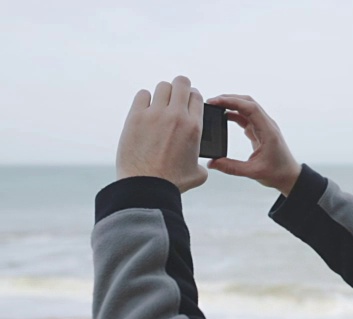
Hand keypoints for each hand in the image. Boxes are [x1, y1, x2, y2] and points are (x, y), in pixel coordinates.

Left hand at [116, 76, 207, 192]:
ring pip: (162, 87)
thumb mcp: (197, 174)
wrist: (146, 186)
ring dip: (162, 94)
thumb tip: (203, 165)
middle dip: (180, 88)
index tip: (187, 103)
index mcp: (194, 127)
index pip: (196, 96)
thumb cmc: (171, 182)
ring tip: (159, 106)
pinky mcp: (136, 117)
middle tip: (175, 97)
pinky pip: (142, 95)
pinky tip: (145, 111)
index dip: (192, 97)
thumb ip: (203, 164)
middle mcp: (176, 116)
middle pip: (181, 83)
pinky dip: (145, 100)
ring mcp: (155, 114)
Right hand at [206, 95, 301, 195]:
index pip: (250, 108)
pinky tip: (223, 116)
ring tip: (215, 107)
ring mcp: (264, 127)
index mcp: (268, 131)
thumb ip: (231, 167)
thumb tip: (212, 163)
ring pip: (247, 108)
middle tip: (212, 102)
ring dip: (232, 105)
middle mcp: (267, 125)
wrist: (289, 176)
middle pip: (248, 103)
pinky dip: (235, 114)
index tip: (216, 101)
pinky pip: (246, 117)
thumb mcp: (252, 172)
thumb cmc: (277, 173)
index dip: (232, 102)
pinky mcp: (260, 131)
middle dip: (229, 99)